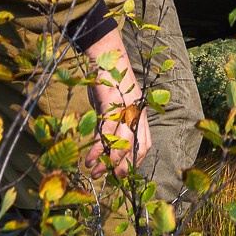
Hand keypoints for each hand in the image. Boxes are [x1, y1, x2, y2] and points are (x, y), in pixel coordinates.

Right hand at [84, 31, 150, 177]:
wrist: (107, 57)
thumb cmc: (111, 79)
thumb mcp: (117, 102)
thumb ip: (117, 121)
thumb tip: (107, 142)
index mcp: (141, 113)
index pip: (145, 142)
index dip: (137, 159)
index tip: (125, 171)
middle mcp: (137, 113)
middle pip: (134, 147)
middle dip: (123, 166)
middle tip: (111, 178)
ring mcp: (125, 110)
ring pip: (120, 143)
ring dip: (108, 162)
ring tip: (96, 173)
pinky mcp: (112, 107)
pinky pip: (105, 134)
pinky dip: (97, 149)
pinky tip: (89, 159)